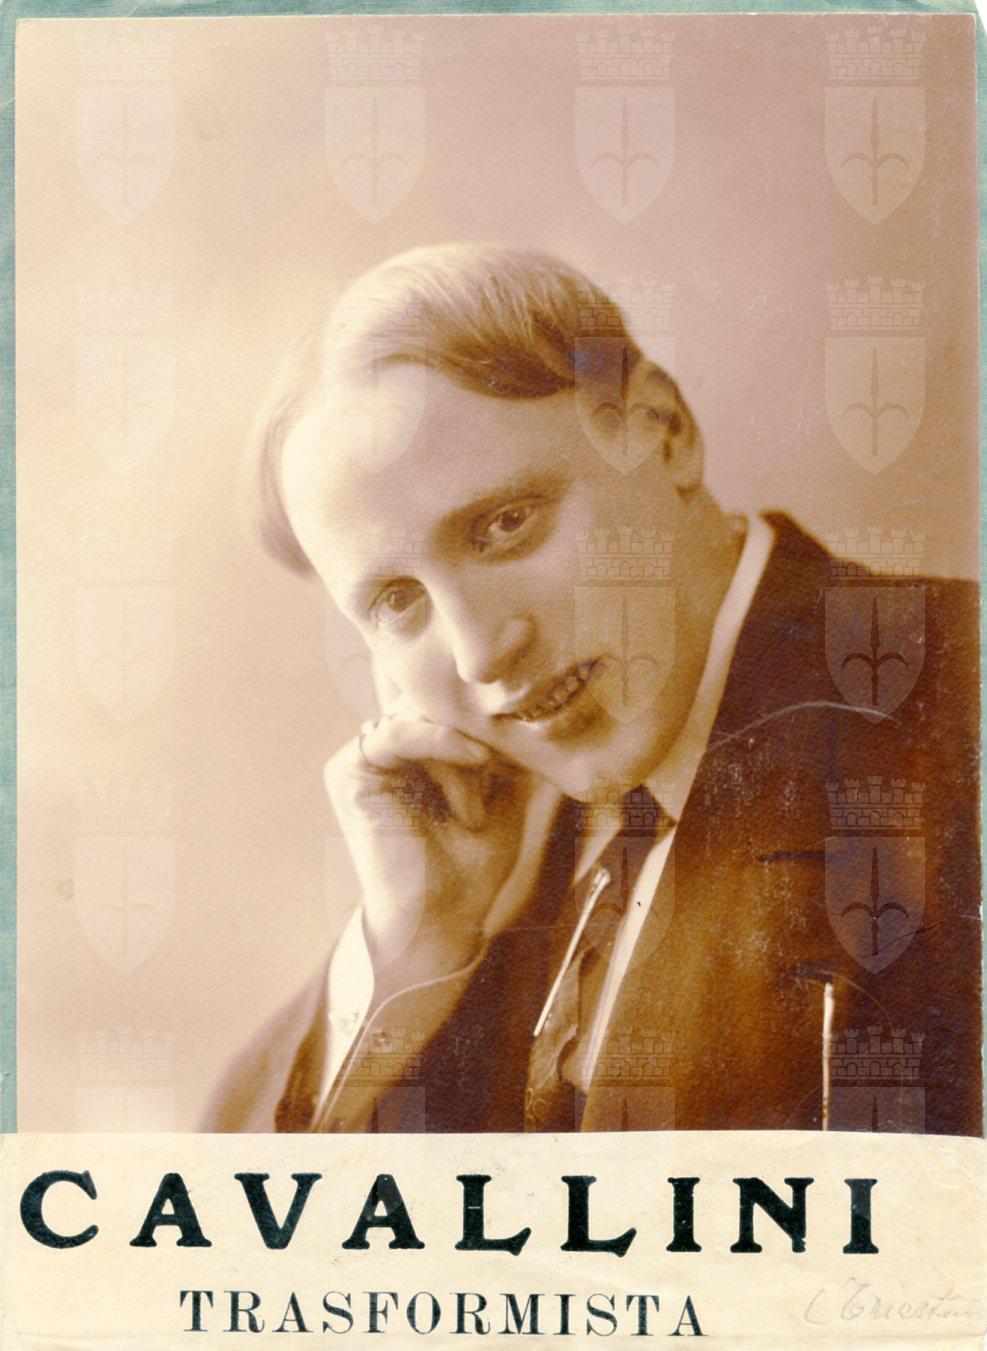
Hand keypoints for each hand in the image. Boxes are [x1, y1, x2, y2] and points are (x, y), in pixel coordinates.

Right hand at [324, 711, 533, 996]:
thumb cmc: (470, 868)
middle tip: (510, 769)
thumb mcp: (503, 795)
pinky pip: (398, 731)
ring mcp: (364, 758)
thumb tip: (526, 700)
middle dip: (478, 733)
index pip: (450, 705)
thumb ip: (503, 746)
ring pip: (423, 715)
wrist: (440, 922)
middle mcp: (384, 750)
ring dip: (464, 753)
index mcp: (413, 752)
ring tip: (477, 806)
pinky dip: (442, 740)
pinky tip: (478, 759)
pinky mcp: (350, 772)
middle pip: (436, 704)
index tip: (527, 745)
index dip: (488, 719)